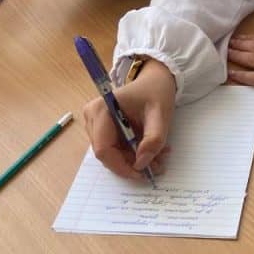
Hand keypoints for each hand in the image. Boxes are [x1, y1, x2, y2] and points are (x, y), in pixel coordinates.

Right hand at [82, 59, 176, 179]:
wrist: (155, 80)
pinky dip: (132, 153)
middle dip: (131, 163)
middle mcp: (92, 117)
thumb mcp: (161, 114)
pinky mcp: (102, 128)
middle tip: (157, 165)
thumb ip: (153, 139)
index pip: (103, 149)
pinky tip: (150, 149)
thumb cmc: (156, 92)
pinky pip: (115, 148)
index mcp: (101, 110)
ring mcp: (95, 123)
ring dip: (134, 159)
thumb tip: (142, 163)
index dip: (121, 166)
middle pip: (107, 153)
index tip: (142, 173)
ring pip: (112, 153)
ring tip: (158, 155)